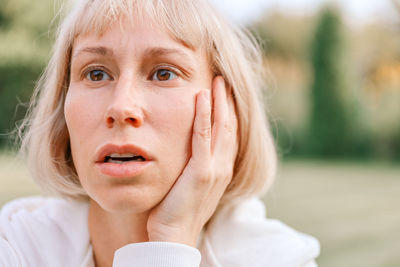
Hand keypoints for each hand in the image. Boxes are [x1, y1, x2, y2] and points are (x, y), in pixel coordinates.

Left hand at [147, 76, 237, 246]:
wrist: (173, 236)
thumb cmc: (176, 211)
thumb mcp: (190, 185)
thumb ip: (194, 166)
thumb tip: (187, 150)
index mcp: (221, 169)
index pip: (228, 134)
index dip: (227, 112)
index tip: (223, 93)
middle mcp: (223, 167)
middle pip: (229, 126)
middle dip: (227, 101)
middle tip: (223, 79)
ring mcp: (215, 169)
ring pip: (221, 127)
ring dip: (219, 102)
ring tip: (217, 81)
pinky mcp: (202, 172)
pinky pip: (203, 136)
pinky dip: (204, 114)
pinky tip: (201, 96)